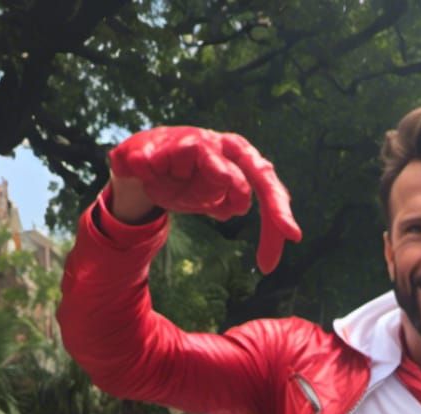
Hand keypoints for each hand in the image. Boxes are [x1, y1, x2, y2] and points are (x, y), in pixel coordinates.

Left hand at [109, 126, 301, 271]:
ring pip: (268, 194)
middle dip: (274, 202)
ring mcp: (239, 173)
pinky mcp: (240, 193)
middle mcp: (228, 153)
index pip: (217, 157)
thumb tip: (134, 162)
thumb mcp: (130, 159)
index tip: (236, 203)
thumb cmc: (143, 160)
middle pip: (259, 173)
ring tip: (269, 262)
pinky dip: (269, 237)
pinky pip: (263, 213)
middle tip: (289, 234)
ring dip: (274, 227)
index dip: (226, 177)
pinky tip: (266, 260)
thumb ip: (131, 160)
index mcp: (200, 143)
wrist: (155, 170)